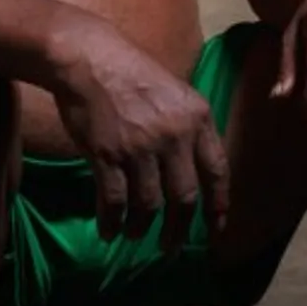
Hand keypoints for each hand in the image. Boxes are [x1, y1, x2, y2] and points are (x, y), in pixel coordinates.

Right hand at [50, 17, 232, 255]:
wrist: (88, 58)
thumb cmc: (131, 72)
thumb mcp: (175, 92)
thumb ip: (188, 127)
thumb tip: (194, 167)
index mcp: (197, 118)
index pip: (218, 171)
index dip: (218, 206)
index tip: (216, 229)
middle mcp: (174, 136)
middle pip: (185, 197)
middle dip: (179, 230)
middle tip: (170, 247)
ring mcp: (141, 147)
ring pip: (149, 204)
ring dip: (142, 228)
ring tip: (136, 236)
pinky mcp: (108, 155)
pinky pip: (114, 200)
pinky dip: (112, 221)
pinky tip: (108, 230)